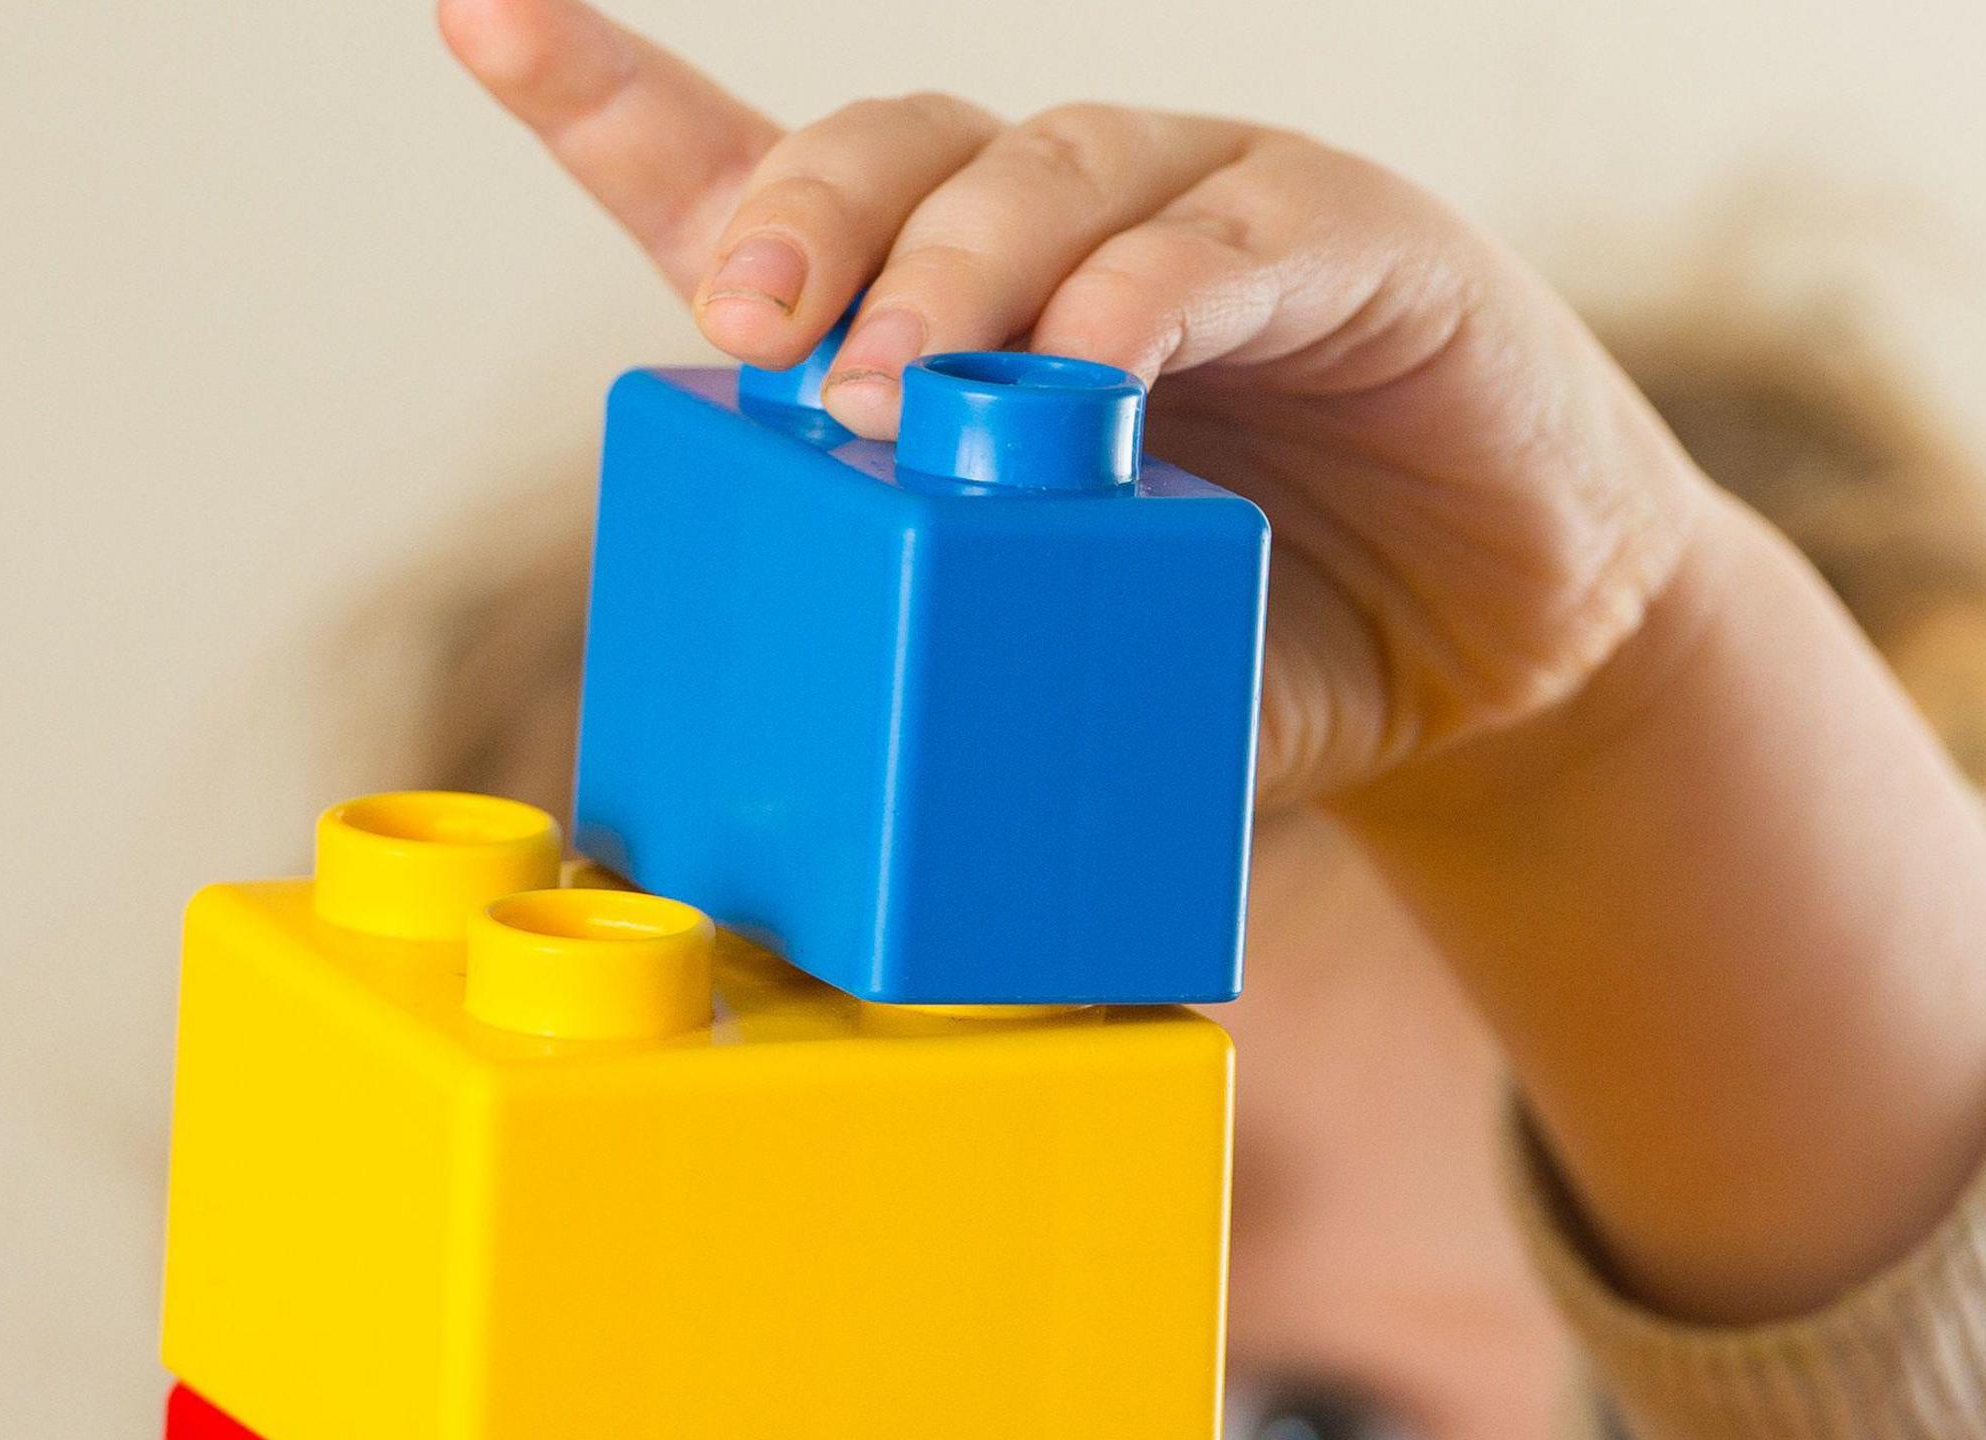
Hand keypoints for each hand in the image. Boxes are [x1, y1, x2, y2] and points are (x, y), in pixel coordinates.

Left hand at [440, 0, 1717, 803]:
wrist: (1505, 661)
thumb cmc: (1262, 644)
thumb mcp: (1074, 666)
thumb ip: (965, 672)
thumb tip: (800, 814)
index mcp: (962, 309)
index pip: (757, 174)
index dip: (612, 97)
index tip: (481, 21)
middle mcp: (1063, 224)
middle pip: (889, 151)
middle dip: (800, 223)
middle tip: (753, 333)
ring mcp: (1207, 205)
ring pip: (1040, 171)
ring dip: (954, 274)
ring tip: (900, 400)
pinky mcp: (1346, 231)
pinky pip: (1225, 228)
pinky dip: (1146, 290)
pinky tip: (1098, 364)